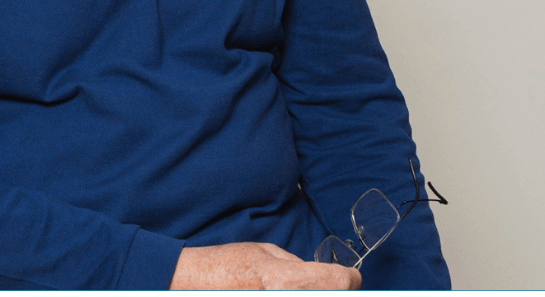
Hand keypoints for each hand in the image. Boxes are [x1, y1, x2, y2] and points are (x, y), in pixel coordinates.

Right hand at [168, 241, 360, 289]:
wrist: (194, 287)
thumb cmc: (226, 267)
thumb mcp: (264, 252)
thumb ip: (296, 264)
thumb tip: (316, 274)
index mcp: (292, 282)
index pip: (343, 284)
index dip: (350, 278)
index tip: (350, 277)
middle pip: (335, 296)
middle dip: (334, 290)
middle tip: (328, 284)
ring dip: (318, 293)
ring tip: (299, 286)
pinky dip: (299, 296)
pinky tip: (284, 291)